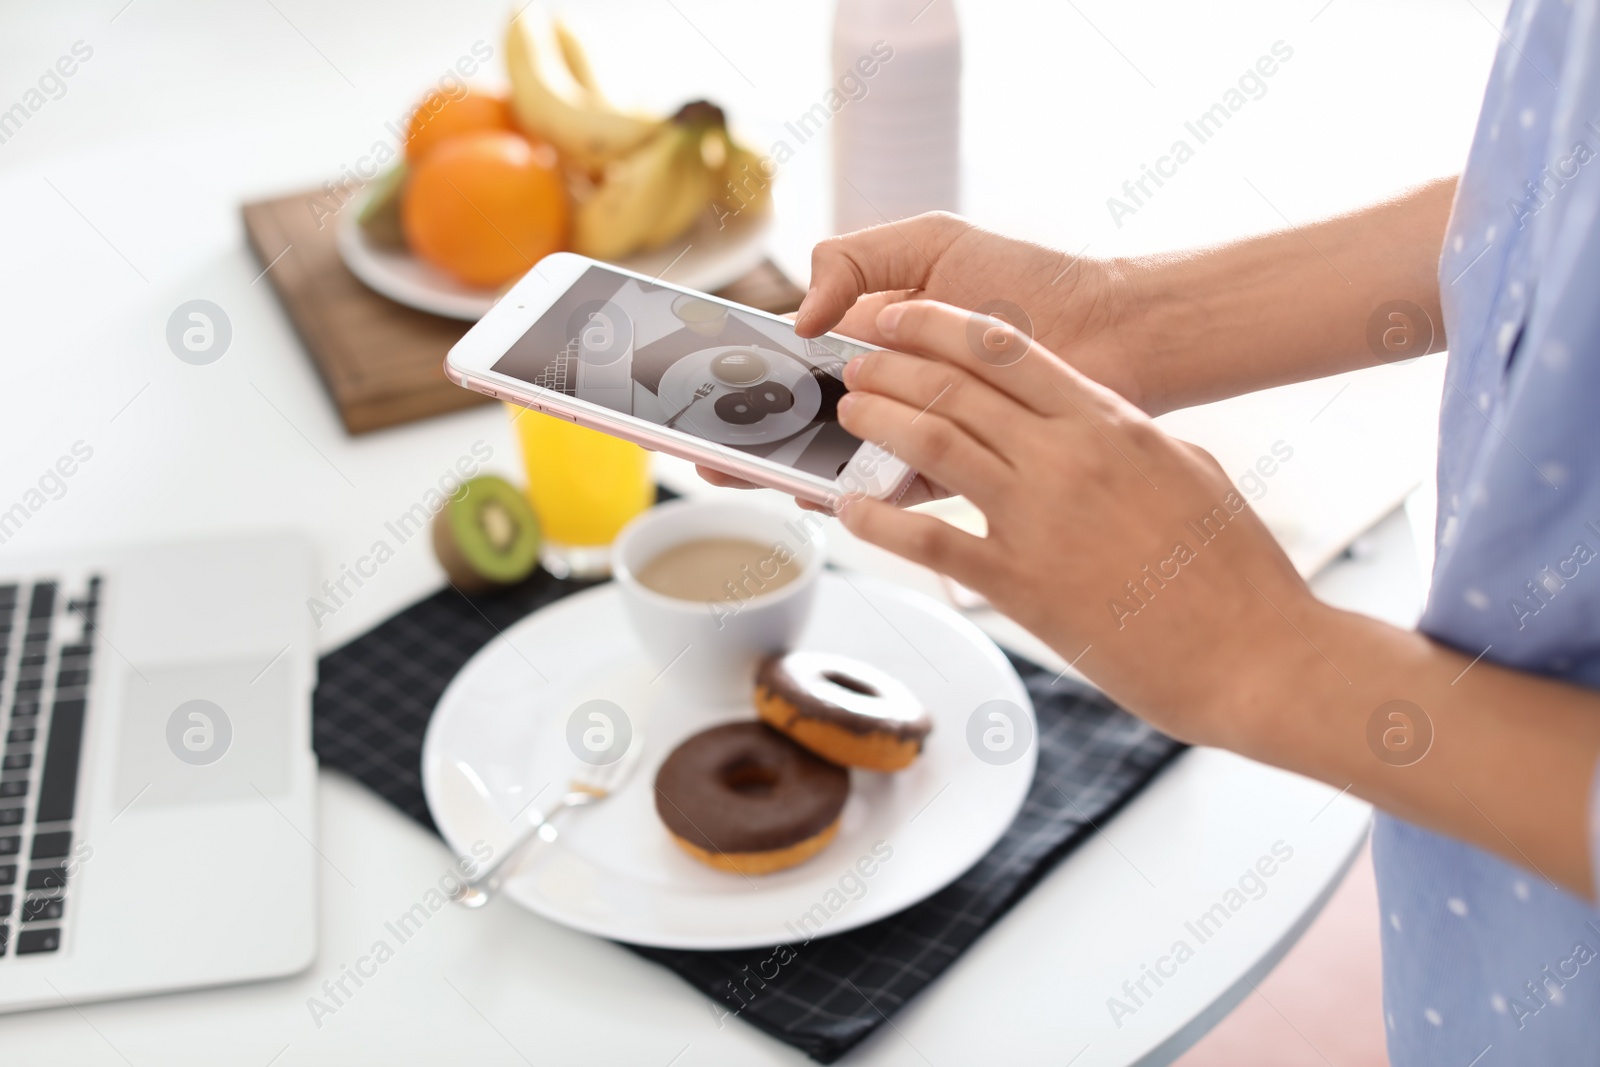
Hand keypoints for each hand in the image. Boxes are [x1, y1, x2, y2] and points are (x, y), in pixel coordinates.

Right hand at [698, 212, 1135, 506]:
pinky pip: (887, 484)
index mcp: (871, 335)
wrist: (1110, 328)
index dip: (742, 375)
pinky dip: (848, 489)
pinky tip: (812, 489)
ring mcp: (913, 430)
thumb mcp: (928, 241)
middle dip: (744, 433)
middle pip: (798, 417)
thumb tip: (801, 319)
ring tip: (740, 467)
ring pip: (832, 456)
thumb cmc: (1025, 278)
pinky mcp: (949, 469)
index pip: (790, 360)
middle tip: (697, 448)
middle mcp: (886, 388)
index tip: (694, 387)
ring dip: (782, 465)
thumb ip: (854, 262)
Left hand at [834, 298, 1313, 746]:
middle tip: (856, 365)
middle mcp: (1069, 458)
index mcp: (1112, 422)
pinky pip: (929, 540)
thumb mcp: (1189, 472)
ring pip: (933, 444)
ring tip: (850, 415)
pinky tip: (849, 510)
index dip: (938, 324)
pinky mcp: (1022, 586)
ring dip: (879, 422)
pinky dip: (877, 521)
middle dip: (892, 366)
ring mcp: (1042, 519)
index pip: (1007, 349)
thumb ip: (1128, 441)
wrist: (1258, 657)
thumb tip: (1091, 428)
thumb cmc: (1236, 572)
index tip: (898, 315)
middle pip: (957, 386)